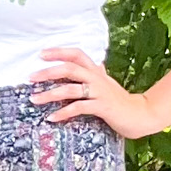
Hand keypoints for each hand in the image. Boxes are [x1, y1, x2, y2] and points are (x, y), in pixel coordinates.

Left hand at [29, 47, 164, 138]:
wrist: (140, 114)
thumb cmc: (120, 100)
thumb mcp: (107, 84)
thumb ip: (99, 74)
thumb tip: (97, 63)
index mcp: (96, 71)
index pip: (77, 55)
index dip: (59, 52)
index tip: (41, 54)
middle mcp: (97, 78)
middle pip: (69, 69)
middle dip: (48, 72)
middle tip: (30, 77)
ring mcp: (99, 92)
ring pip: (70, 89)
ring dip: (49, 94)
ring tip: (34, 99)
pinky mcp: (102, 107)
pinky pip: (78, 107)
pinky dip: (63, 112)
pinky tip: (51, 118)